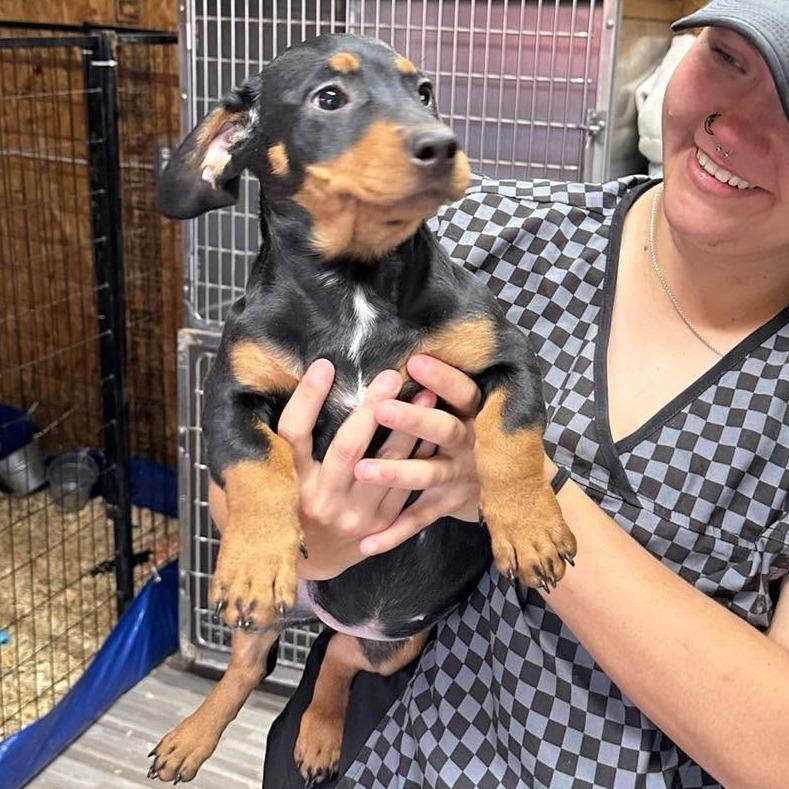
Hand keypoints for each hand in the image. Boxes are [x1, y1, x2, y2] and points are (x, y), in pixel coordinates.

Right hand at [277, 359, 438, 579]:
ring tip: (425, 395)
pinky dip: (419, 457)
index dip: (308, 399)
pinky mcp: (381, 526)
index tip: (324, 365)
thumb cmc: (286, 510)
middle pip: (348, 449)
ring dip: (408, 429)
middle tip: (391, 376)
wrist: (310, 563)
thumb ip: (271, 448)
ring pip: (386, 467)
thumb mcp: (268, 482)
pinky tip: (433, 431)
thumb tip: (272, 392)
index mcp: (289, 484)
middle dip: (371, 409)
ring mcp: (355, 516)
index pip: (294, 435)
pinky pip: (405, 487)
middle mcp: (322, 500)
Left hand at [354, 354, 481, 556]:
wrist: (511, 486)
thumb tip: (405, 348)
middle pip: (445, 430)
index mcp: (474, 413)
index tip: (415, 359)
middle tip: (381, 408)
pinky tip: (365, 542)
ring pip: (429, 474)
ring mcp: (461, 476)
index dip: (443, 378)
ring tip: (363, 469)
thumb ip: (443, 388)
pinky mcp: (450, 504)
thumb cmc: (472, 429)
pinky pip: (420, 519)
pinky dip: (394, 533)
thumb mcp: (469, 406)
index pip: (464, 392)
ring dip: (397, 472)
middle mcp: (470, 444)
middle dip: (414, 420)